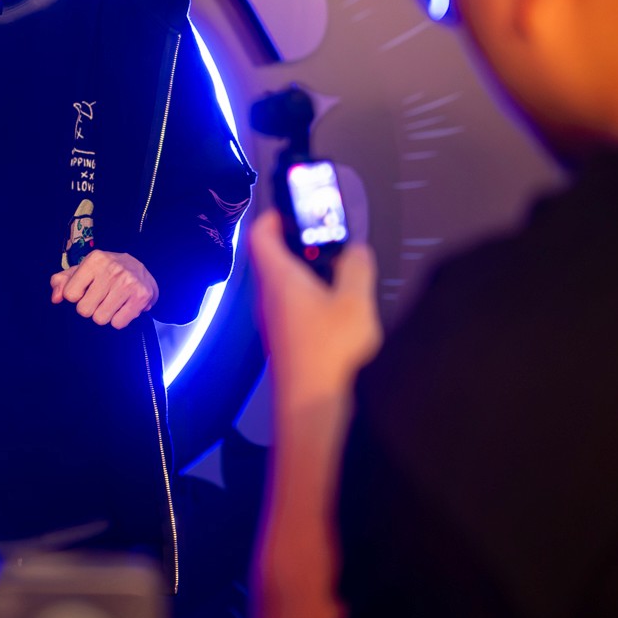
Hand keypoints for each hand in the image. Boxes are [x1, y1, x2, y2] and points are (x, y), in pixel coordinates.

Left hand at [50, 249, 158, 328]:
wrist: (140, 268)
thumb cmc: (105, 270)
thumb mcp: (83, 269)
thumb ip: (63, 282)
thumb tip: (56, 298)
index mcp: (95, 260)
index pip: (70, 294)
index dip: (76, 296)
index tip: (85, 291)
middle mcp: (112, 270)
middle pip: (84, 310)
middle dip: (90, 308)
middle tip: (99, 298)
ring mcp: (128, 283)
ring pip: (101, 319)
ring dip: (104, 314)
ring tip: (111, 302)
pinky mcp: (141, 296)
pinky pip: (118, 323)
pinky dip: (119, 320)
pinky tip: (122, 307)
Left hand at [247, 211, 381, 411]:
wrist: (313, 409)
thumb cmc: (329, 357)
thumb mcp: (356, 301)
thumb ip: (357, 267)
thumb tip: (356, 251)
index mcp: (278, 278)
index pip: (259, 233)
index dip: (275, 215)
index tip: (296, 208)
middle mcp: (268, 298)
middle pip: (272, 258)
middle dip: (299, 243)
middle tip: (327, 238)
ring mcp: (274, 322)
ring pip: (284, 285)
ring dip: (308, 273)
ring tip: (340, 272)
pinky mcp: (286, 343)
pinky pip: (293, 309)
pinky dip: (312, 299)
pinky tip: (339, 311)